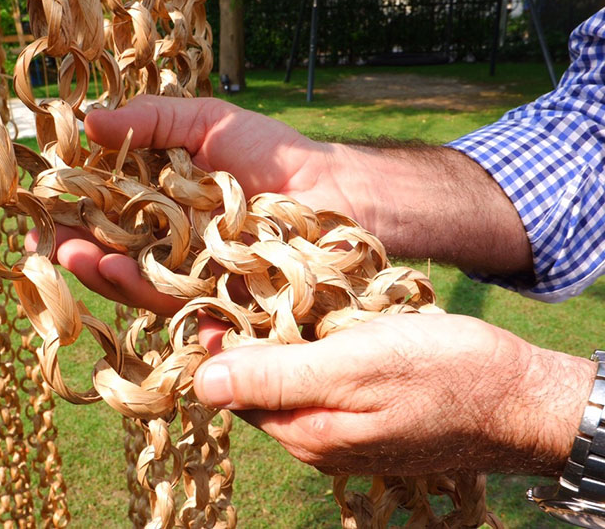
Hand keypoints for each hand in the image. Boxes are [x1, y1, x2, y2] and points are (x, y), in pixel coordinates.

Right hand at [29, 95, 355, 313]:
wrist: (336, 190)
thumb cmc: (272, 153)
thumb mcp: (207, 121)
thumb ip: (151, 121)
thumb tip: (87, 121)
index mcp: (161, 203)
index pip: (105, 213)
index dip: (72, 215)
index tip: (42, 212)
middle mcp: (170, 244)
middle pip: (115, 254)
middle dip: (79, 252)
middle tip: (51, 247)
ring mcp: (194, 276)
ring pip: (140, 283)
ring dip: (106, 274)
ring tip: (80, 259)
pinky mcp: (220, 303)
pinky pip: (180, 305)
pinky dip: (151, 293)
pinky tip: (126, 278)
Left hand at [192, 313, 592, 476]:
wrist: (520, 396)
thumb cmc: (441, 375)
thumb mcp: (351, 367)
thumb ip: (277, 377)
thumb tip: (204, 383)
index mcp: (305, 432)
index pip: (235, 389)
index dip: (219, 344)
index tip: (213, 298)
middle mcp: (317, 438)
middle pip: (261, 384)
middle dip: (250, 339)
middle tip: (246, 285)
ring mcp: (344, 428)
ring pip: (293, 378)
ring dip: (284, 338)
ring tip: (283, 293)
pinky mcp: (368, 412)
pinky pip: (324, 377)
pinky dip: (316, 346)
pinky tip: (324, 318)